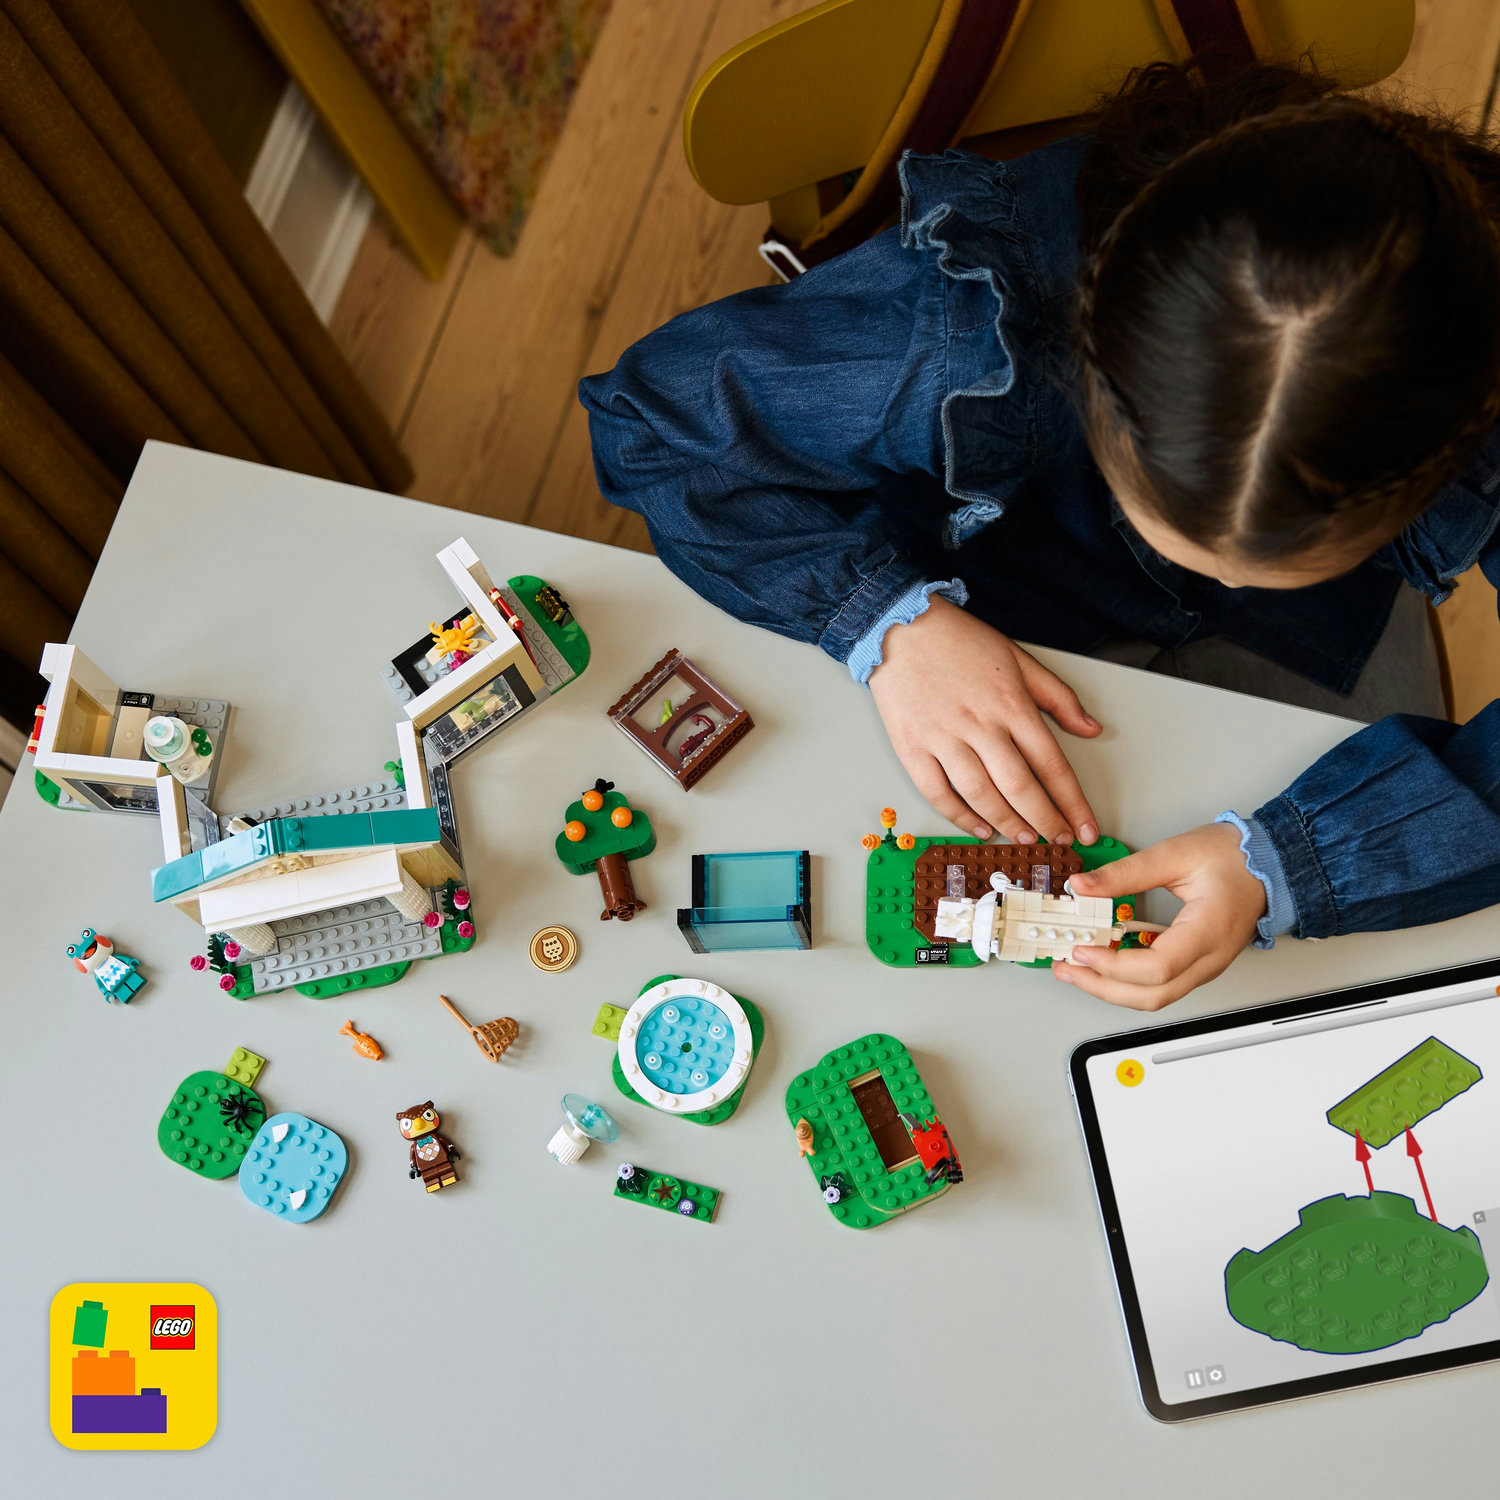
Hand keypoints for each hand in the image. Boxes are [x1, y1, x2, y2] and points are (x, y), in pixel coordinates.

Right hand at [868, 596, 1102, 844]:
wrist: (899, 626)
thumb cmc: (958, 639)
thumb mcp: (1018, 658)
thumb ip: (1057, 697)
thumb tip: (1091, 729)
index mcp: (1011, 703)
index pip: (1052, 764)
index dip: (1072, 803)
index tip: (1085, 827)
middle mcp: (980, 725)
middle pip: (1021, 787)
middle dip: (1045, 822)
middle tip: (1058, 841)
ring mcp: (943, 738)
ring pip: (982, 795)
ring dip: (1008, 823)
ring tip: (1025, 838)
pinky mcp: (912, 747)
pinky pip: (938, 793)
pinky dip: (960, 817)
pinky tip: (979, 827)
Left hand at [1052, 823, 1266, 1009]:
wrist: (1272, 864)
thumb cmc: (1236, 858)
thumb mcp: (1176, 853)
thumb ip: (1127, 872)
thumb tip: (1083, 887)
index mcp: (1208, 931)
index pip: (1158, 968)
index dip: (1114, 966)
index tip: (1082, 949)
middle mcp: (1209, 959)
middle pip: (1153, 996)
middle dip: (1102, 988)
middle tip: (1066, 968)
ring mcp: (1205, 966)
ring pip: (1156, 998)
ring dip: (1111, 990)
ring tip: (1076, 970)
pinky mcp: (1198, 965)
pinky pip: (1161, 986)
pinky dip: (1127, 982)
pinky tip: (1103, 964)